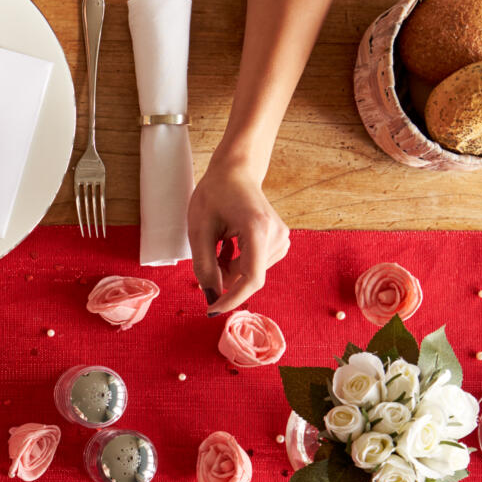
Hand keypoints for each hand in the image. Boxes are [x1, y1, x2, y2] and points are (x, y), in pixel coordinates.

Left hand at [187, 156, 290, 314]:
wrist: (236, 171)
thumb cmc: (215, 194)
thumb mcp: (199, 229)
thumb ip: (204, 264)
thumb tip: (211, 295)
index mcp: (258, 229)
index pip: (252, 278)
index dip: (232, 299)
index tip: (212, 309)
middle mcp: (277, 235)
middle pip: (249, 277)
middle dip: (224, 278)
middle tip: (206, 259)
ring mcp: (282, 238)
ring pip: (252, 273)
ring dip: (229, 269)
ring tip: (218, 244)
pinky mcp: (280, 241)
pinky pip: (256, 265)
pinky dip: (237, 263)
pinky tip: (228, 244)